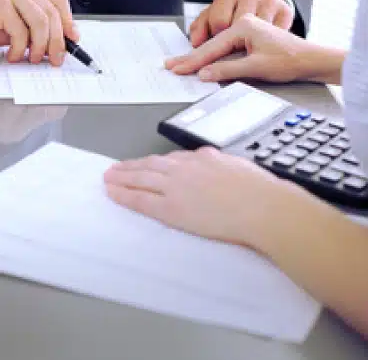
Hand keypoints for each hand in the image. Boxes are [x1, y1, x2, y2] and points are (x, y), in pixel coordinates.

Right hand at [0, 0, 79, 64]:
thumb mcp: (15, 24)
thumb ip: (35, 27)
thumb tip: (60, 43)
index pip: (58, 0)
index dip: (68, 22)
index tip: (73, 40)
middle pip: (52, 13)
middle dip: (57, 41)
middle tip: (54, 59)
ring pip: (40, 22)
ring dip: (40, 47)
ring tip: (32, 59)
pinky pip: (20, 31)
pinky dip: (20, 49)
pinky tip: (13, 55)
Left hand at [103, 148, 290, 250]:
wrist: (260, 205)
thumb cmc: (259, 191)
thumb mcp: (239, 166)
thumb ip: (223, 165)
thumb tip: (218, 163)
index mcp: (203, 158)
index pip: (172, 159)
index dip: (155, 162)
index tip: (146, 163)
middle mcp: (185, 168)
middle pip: (151, 165)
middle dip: (131, 166)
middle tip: (115, 168)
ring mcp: (175, 187)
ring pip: (141, 179)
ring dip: (122, 178)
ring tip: (107, 178)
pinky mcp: (171, 208)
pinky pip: (141, 201)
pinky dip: (124, 196)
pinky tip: (113, 193)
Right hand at [168, 13, 311, 82]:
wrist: (312, 59)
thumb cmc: (290, 60)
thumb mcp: (257, 68)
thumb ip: (228, 70)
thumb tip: (205, 74)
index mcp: (243, 26)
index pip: (213, 47)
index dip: (194, 61)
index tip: (178, 68)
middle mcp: (243, 24)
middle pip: (212, 45)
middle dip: (192, 58)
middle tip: (172, 66)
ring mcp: (246, 30)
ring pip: (218, 45)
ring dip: (201, 56)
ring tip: (183, 65)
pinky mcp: (250, 38)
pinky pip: (226, 47)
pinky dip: (213, 55)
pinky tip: (204, 62)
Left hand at [189, 0, 293, 47]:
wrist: (263, 2)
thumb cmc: (233, 13)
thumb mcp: (213, 16)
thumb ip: (200, 28)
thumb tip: (196, 43)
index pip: (219, 22)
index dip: (217, 37)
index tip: (220, 38)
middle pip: (239, 27)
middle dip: (234, 42)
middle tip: (236, 45)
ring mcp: (270, 0)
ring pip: (259, 34)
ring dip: (252, 46)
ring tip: (250, 44)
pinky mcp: (286, 11)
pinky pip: (275, 36)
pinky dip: (269, 44)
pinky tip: (264, 43)